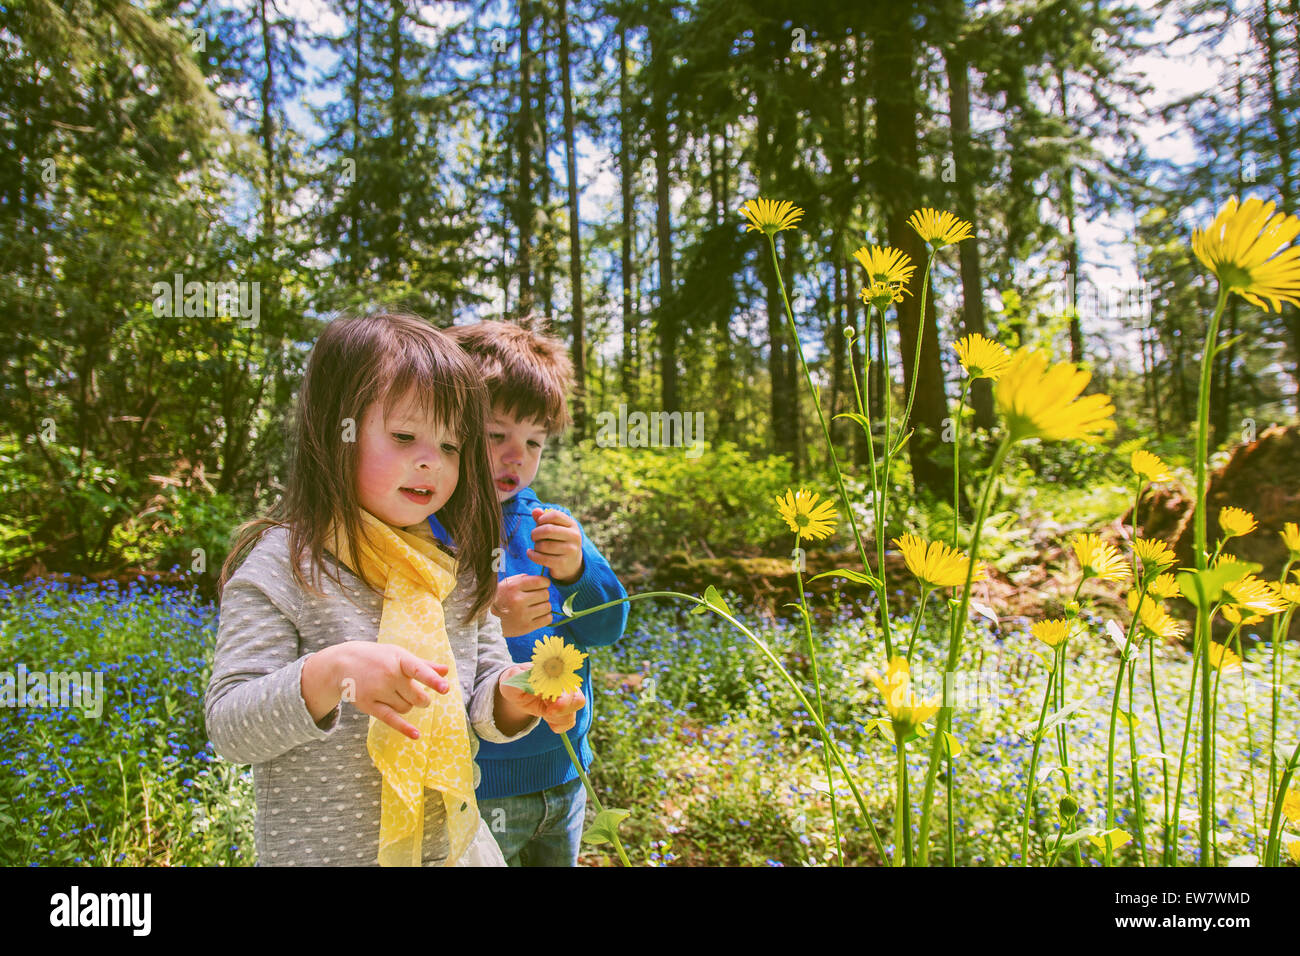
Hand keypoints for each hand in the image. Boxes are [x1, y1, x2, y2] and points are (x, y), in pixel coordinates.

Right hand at [311, 642, 450, 740]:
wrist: (342, 663)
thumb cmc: (377, 658)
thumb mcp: (398, 655)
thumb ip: (423, 665)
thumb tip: (446, 671)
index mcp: (399, 659)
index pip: (419, 670)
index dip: (432, 680)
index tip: (445, 688)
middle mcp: (388, 674)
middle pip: (417, 697)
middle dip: (422, 700)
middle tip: (417, 695)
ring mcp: (377, 690)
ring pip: (406, 708)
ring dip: (407, 706)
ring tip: (395, 694)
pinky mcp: (368, 704)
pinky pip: (391, 719)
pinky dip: (404, 728)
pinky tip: (416, 735)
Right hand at [493, 573, 553, 636]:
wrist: (487, 621)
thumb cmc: (499, 599)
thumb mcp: (505, 584)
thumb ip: (522, 579)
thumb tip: (541, 580)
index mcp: (513, 587)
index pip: (540, 581)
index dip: (544, 583)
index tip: (542, 586)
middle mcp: (518, 600)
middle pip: (545, 594)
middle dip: (543, 595)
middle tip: (535, 598)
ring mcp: (522, 615)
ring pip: (547, 606)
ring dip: (544, 606)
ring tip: (536, 607)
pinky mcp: (526, 627)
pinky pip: (547, 619)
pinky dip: (545, 617)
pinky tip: (538, 615)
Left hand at [497, 663, 586, 733]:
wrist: (518, 691)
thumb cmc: (517, 681)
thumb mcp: (512, 677)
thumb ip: (515, 676)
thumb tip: (521, 677)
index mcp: (554, 673)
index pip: (567, 681)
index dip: (561, 694)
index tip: (546, 700)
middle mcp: (565, 686)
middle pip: (578, 699)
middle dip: (564, 709)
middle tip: (547, 713)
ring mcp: (567, 699)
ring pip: (573, 713)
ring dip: (558, 718)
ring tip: (544, 713)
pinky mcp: (565, 711)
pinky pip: (569, 722)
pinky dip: (559, 725)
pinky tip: (548, 720)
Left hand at [529, 508, 582, 584]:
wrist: (571, 564)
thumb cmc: (559, 541)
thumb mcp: (555, 528)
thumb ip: (544, 518)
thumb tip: (535, 511)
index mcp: (572, 525)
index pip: (555, 515)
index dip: (542, 518)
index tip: (538, 523)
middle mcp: (574, 537)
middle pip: (548, 530)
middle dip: (535, 533)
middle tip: (533, 536)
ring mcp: (570, 551)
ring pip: (544, 545)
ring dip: (535, 545)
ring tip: (536, 546)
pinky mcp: (563, 563)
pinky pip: (542, 558)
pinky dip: (532, 555)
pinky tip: (530, 553)